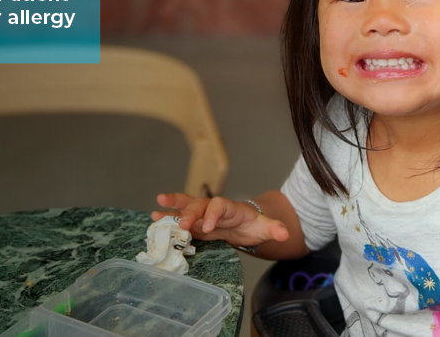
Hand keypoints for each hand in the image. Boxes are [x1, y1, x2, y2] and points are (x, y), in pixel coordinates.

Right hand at [151, 193, 289, 247]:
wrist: (248, 224)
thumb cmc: (255, 224)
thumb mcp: (266, 227)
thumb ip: (275, 229)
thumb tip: (284, 233)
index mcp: (231, 208)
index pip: (220, 206)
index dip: (213, 215)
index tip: (207, 227)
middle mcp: (214, 208)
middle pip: (199, 205)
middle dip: (189, 213)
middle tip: (180, 224)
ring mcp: (203, 215)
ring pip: (186, 207)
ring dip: (172, 208)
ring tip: (156, 211)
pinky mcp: (197, 224)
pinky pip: (181, 220)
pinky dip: (168, 218)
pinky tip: (154, 219)